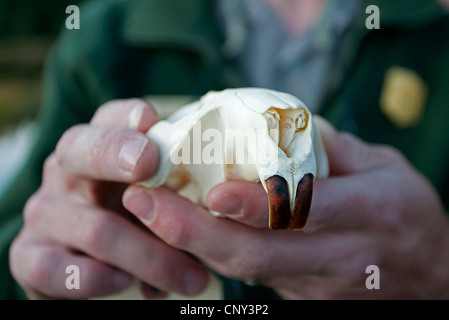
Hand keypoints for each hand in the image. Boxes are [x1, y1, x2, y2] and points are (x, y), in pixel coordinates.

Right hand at [9, 99, 208, 298]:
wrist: (82, 266)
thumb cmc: (130, 219)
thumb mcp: (153, 195)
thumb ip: (175, 185)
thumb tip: (226, 191)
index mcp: (99, 149)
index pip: (109, 118)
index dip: (128, 117)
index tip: (151, 120)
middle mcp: (66, 173)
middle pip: (81, 150)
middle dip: (116, 154)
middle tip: (150, 163)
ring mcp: (46, 213)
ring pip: (96, 228)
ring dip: (151, 257)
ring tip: (195, 278)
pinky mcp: (31, 256)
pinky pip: (53, 268)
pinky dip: (96, 278)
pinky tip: (126, 284)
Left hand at [123, 117, 448, 298]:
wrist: (431, 278)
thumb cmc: (408, 213)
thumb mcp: (385, 168)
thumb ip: (333, 148)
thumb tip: (281, 127)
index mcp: (370, 211)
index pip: (305, 210)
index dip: (257, 206)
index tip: (210, 192)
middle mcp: (340, 255)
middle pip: (257, 253)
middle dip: (193, 231)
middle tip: (145, 202)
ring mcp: (317, 285)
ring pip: (246, 270)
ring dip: (192, 243)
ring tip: (148, 212)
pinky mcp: (302, 299)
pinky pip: (251, 277)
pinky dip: (211, 253)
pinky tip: (181, 230)